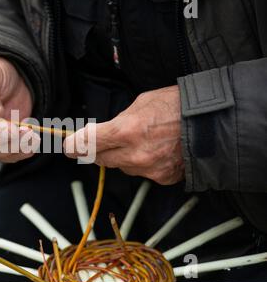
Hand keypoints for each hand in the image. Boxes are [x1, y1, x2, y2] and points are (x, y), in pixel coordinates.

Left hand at [64, 85, 184, 184]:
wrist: (213, 123)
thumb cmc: (176, 105)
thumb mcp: (140, 103)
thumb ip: (118, 121)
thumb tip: (105, 133)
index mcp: (125, 131)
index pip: (87, 144)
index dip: (73, 145)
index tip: (68, 147)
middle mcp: (134, 154)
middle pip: (100, 159)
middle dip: (96, 151)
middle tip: (97, 143)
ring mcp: (148, 169)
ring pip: (122, 167)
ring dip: (122, 157)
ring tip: (140, 141)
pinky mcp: (162, 178)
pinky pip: (142, 173)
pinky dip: (143, 163)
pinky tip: (155, 151)